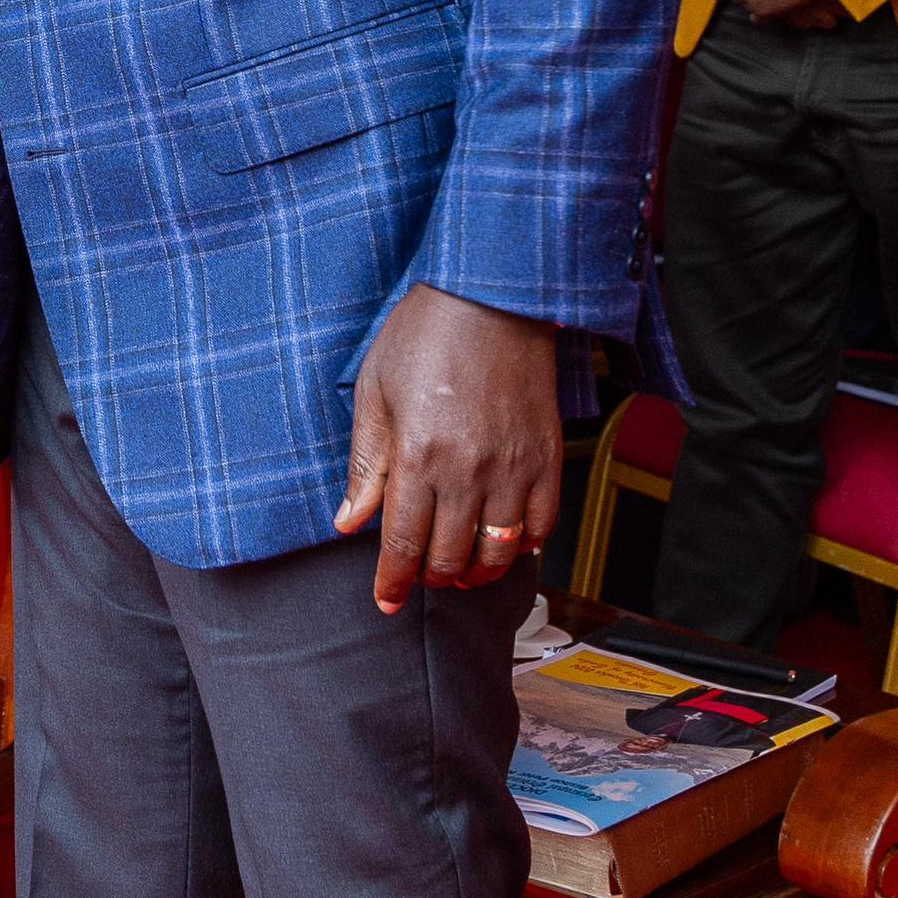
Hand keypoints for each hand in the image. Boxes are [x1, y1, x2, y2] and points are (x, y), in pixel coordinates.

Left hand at [333, 285, 561, 613]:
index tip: (385, 602)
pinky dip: (521, 545)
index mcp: (419, 455)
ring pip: (498, 552)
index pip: (403, 543)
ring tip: (458, 569)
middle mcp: (469, 471)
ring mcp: (515, 467)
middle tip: (417, 576)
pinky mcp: (549, 458)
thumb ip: (366, 463)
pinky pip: (542, 526)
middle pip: (450, 557)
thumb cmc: (425, 334)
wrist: (492, 296)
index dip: (392, 582)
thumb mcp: (376, 392)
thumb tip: (348, 520)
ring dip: (475, 572)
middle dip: (428, 578)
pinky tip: (502, 540)